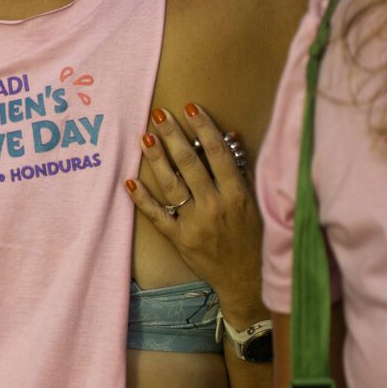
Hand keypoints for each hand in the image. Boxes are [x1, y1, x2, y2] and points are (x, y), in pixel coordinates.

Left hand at [125, 103, 263, 326]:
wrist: (247, 279)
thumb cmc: (254, 237)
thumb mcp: (256, 203)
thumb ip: (242, 170)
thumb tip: (229, 136)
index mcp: (237, 196)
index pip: (218, 154)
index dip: (204, 128)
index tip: (191, 107)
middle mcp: (215, 207)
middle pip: (190, 164)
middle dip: (173, 136)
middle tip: (159, 114)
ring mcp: (195, 224)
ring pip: (171, 186)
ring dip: (157, 160)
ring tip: (145, 137)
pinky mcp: (179, 240)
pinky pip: (157, 216)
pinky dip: (142, 199)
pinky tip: (130, 180)